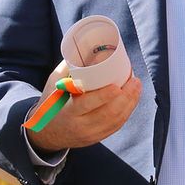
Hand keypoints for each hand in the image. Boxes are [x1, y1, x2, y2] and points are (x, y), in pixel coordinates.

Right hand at [27, 61, 141, 154]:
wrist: (47, 133)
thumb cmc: (51, 104)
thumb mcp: (53, 85)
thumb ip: (67, 68)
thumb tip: (83, 47)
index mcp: (68, 112)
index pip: (88, 104)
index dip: (105, 95)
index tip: (117, 85)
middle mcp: (81, 126)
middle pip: (109, 113)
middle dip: (126, 96)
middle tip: (134, 80)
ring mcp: (91, 134)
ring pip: (116, 120)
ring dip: (131, 103)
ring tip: (136, 86)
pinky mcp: (98, 137)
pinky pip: (116, 126)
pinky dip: (127, 112)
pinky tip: (132, 100)